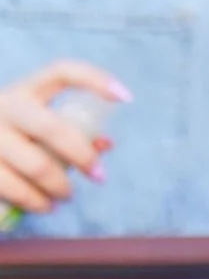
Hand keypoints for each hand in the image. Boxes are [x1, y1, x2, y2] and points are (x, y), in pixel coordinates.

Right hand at [0, 60, 126, 218]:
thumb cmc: (15, 145)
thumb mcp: (38, 133)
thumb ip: (71, 136)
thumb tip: (105, 143)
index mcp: (24, 92)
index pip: (60, 73)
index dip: (94, 79)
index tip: (126, 97)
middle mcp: (5, 107)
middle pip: (51, 128)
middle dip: (82, 155)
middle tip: (98, 176)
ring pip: (39, 167)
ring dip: (61, 188)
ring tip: (64, 195)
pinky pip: (20, 191)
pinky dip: (39, 203)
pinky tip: (44, 205)